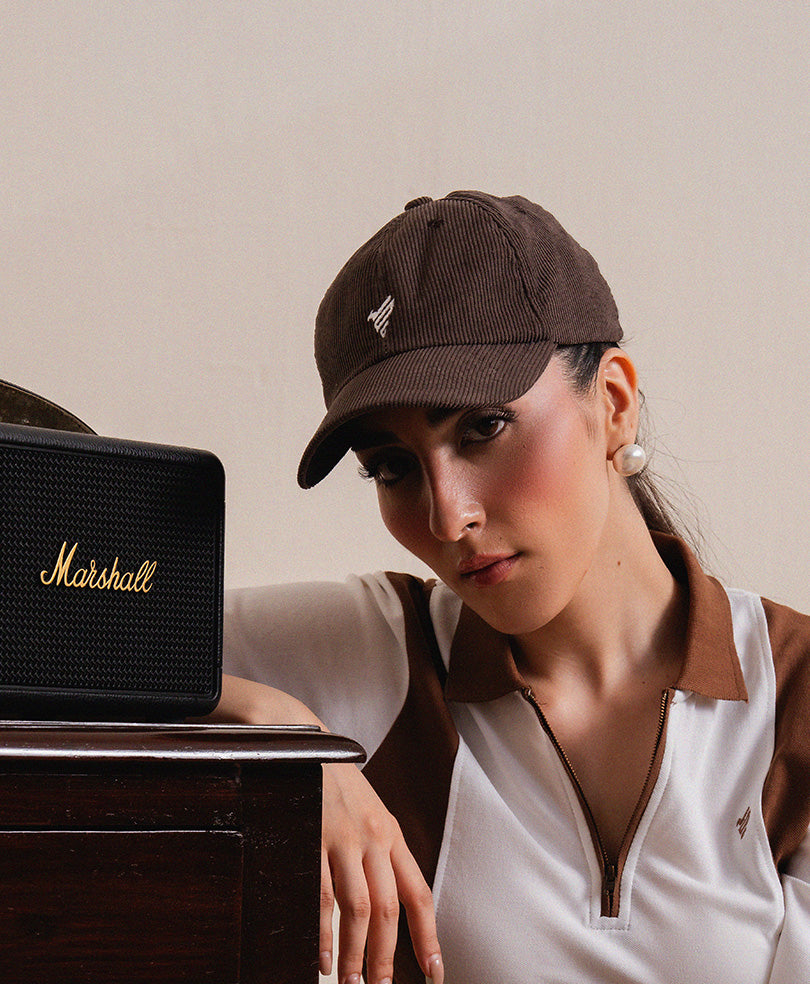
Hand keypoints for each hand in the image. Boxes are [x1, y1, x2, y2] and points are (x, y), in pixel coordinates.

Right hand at [320, 762, 443, 983]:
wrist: (305, 742)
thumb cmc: (337, 785)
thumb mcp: (370, 813)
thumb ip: (380, 853)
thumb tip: (387, 908)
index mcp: (392, 834)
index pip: (418, 893)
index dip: (428, 936)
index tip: (434, 972)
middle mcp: (374, 837)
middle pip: (388, 910)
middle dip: (386, 958)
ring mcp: (343, 838)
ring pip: (357, 909)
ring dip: (355, 954)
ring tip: (351, 982)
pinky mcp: (312, 838)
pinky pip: (321, 896)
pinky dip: (324, 933)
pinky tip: (323, 957)